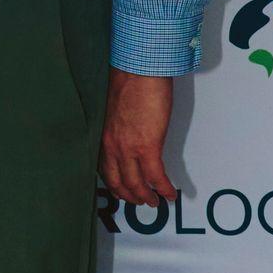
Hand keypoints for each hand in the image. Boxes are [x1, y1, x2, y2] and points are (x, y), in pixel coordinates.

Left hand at [100, 67, 175, 204]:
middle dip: (130, 196)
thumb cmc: (129, 81)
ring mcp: (128, 148)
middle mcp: (111, 145)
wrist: (139, 70)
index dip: (114, 184)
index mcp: (103, 135)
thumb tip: (130, 134)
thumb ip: (119, 126)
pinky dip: (163, 188)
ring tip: (155, 202)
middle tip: (140, 201)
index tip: (122, 191)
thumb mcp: (116, 109)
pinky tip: (169, 194)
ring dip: (146, 197)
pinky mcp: (148, 145)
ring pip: (136, 184)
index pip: (104, 169)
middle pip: (118, 182)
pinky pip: (155, 176)